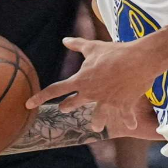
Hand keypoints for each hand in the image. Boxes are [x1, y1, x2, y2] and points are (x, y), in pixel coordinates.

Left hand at [27, 37, 159, 131]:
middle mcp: (91, 93)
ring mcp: (106, 101)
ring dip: (97, 122)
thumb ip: (77, 45)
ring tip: (96, 127)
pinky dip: (128, 119)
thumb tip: (64, 40)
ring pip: (98, 117)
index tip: (28, 104)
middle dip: (68, 106)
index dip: (40, 97)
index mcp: (81, 80)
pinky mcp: (122, 104)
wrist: (139, 59)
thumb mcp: (94, 47)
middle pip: (74, 104)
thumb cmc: (115, 51)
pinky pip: (124, 115)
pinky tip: (131, 125)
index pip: (55, 90)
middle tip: (64, 108)